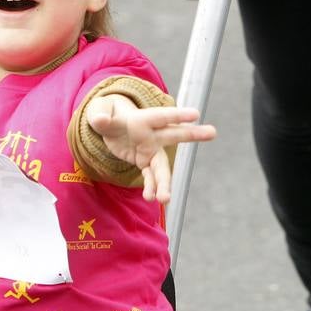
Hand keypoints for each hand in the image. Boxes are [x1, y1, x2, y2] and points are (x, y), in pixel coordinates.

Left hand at [88, 96, 216, 202]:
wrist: (109, 128)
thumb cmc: (106, 115)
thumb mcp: (98, 112)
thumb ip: (99, 115)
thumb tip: (101, 120)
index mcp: (143, 119)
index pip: (162, 116)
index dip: (178, 115)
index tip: (196, 114)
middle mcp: (152, 134)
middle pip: (174, 134)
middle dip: (193, 134)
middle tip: (213, 132)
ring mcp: (150, 150)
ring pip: (162, 166)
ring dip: (165, 182)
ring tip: (165, 198)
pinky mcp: (145, 162)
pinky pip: (150, 176)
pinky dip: (151, 187)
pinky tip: (150, 198)